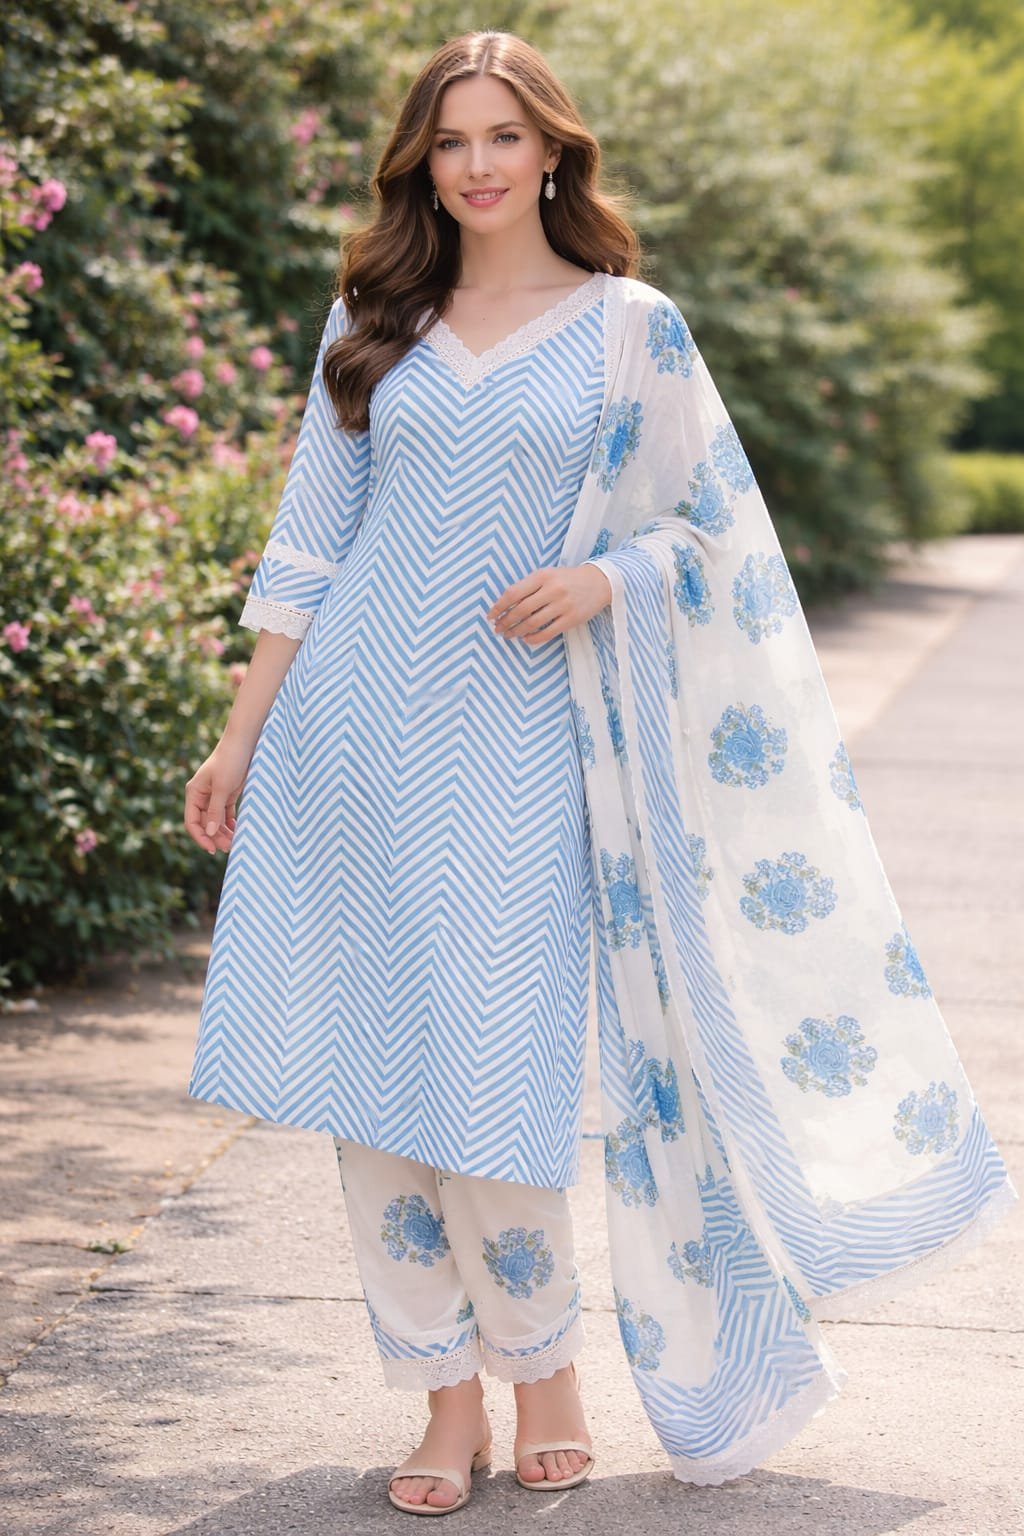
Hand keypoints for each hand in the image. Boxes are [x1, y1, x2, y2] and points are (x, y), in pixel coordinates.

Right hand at [184, 737, 252, 854]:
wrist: (244, 743)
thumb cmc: (230, 762)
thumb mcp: (222, 787)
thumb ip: (215, 811)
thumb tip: (209, 833)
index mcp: (194, 793)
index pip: (192, 822)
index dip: (200, 837)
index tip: (212, 849)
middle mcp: (201, 796)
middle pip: (205, 824)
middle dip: (215, 837)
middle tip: (230, 847)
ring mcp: (214, 796)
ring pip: (215, 821)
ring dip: (223, 832)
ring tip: (235, 842)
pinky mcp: (227, 794)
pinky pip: (226, 814)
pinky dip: (230, 823)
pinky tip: (237, 830)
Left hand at [487, 562, 611, 644]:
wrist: (600, 582)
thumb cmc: (568, 579)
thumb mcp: (548, 575)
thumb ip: (529, 586)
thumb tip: (506, 605)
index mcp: (543, 576)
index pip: (514, 592)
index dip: (499, 606)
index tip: (491, 615)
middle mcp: (552, 589)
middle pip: (521, 610)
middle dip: (505, 622)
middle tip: (497, 629)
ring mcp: (563, 605)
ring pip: (532, 623)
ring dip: (516, 632)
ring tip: (509, 635)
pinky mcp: (571, 619)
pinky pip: (547, 633)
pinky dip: (533, 639)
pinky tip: (526, 639)